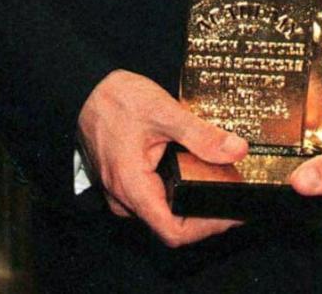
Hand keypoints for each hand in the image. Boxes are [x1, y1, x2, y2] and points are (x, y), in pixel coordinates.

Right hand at [77, 69, 248, 247]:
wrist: (86, 89)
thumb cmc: (115, 99)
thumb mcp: (163, 111)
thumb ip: (200, 134)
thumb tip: (236, 150)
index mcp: (132, 187)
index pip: (174, 232)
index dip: (207, 228)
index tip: (231, 213)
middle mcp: (124, 198)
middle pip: (171, 223)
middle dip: (204, 211)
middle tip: (231, 189)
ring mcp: (123, 192)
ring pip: (163, 210)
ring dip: (190, 199)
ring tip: (217, 177)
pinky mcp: (125, 182)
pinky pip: (154, 196)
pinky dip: (176, 188)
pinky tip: (192, 168)